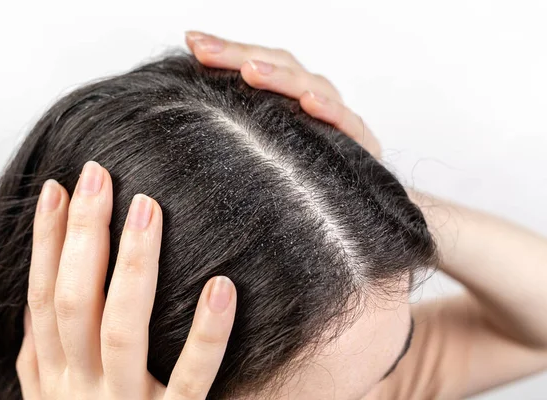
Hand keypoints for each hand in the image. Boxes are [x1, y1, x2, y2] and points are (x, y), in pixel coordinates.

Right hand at [17, 161, 236, 399]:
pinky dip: (207, 333)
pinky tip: (222, 286)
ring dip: (133, 266)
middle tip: (100, 176)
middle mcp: (79, 388)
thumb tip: (40, 291)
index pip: (42, 296)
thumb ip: (46, 348)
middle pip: (74, 300)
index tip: (60, 188)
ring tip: (147, 209)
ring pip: (121, 329)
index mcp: (50, 376)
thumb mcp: (53, 392)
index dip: (47, 241)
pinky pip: (193, 378)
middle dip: (82, 235)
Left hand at [185, 31, 381, 158]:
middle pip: (279, 66)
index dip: (228, 51)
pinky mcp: (360, 143)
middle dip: (240, 56)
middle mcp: (313, 96)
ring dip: (280, 78)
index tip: (194, 42)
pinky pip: (346, 122)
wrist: (339, 208)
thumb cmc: (294, 175)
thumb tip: (190, 102)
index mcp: (288, 94)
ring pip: (309, 86)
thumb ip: (235, 121)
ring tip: (250, 72)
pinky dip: (329, 110)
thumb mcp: (259, 145)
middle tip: (206, 51)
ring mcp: (336, 117)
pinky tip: (309, 103)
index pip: (258, 63)